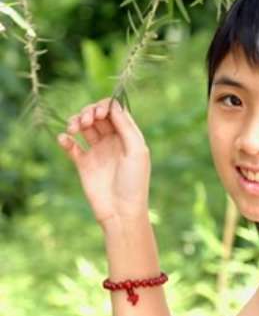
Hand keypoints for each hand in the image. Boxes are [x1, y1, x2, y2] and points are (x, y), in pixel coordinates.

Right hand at [57, 98, 150, 226]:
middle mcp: (113, 140)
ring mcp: (97, 151)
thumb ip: (126, 127)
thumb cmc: (134, 181)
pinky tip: (64, 139)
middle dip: (89, 112)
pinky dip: (65, 139)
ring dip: (76, 121)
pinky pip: (71, 146)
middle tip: (85, 121)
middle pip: (97, 116)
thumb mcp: (137, 151)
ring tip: (74, 129)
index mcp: (128, 136)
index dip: (105, 107)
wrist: (121, 211)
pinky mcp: (83, 164)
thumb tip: (114, 105)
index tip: (99, 114)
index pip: (115, 111)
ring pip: (83, 128)